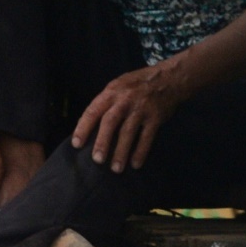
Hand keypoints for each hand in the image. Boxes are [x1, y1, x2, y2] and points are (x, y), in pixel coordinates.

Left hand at [72, 63, 191, 173]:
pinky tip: (135, 164)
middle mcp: (125, 100)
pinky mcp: (155, 117)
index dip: (83, 128)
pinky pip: (147, 137)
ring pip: (128, 132)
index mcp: (111, 92)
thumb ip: (105, 103)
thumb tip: (89, 127)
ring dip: (121, 152)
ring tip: (116, 168)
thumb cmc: (137, 85)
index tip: (76, 144)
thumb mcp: (118, 86)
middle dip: (102, 142)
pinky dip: (141, 151)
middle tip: (97, 160)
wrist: (169, 78)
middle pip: (110, 122)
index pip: (93, 111)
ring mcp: (141, 109)